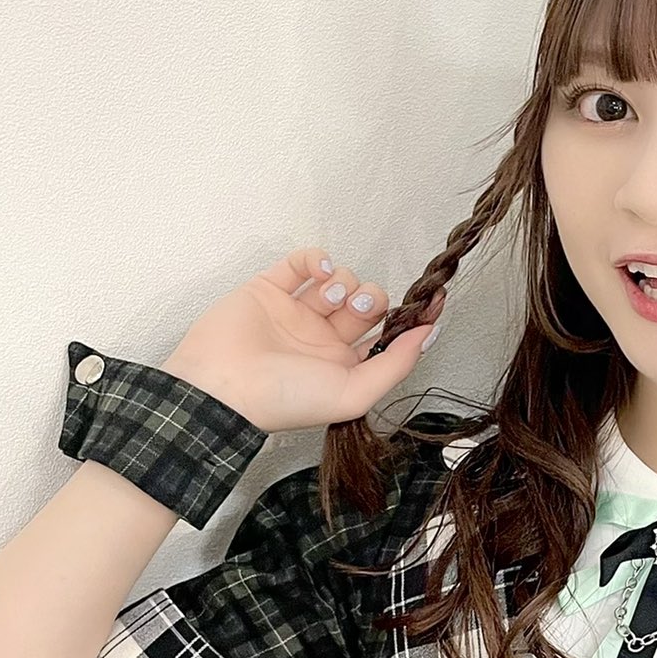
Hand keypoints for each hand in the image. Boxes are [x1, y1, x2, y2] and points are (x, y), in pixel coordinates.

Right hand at [161, 245, 444, 433]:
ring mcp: (296, 311)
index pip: (386, 333)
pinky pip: (303, 262)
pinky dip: (317, 258)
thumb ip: (395, 364)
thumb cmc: (285, 399)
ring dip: (344, 281)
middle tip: (356, 308)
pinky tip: (320, 269)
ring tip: (328, 299)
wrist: (222, 386)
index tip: (434, 298)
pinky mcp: (270, 288)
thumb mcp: (354, 394)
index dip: (411, 317)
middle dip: (371, 299)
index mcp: (343, 365)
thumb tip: (429, 334)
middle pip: (367, 302)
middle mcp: (322, 337)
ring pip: (339, 279)